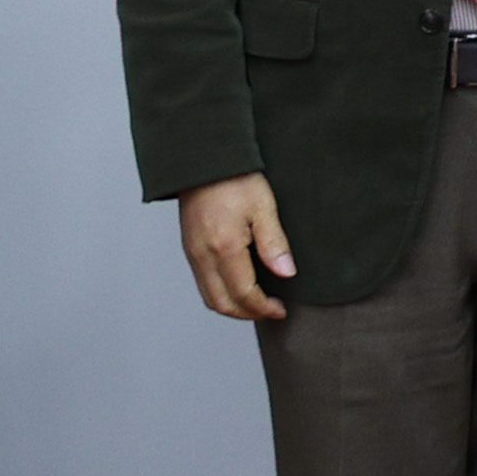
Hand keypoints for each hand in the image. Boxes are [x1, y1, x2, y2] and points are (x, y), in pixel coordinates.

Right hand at [177, 172, 292, 319]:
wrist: (204, 162)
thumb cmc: (236, 179)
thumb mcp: (264, 207)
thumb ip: (274, 243)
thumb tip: (286, 273)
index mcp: (224, 247)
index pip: (243, 294)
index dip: (263, 308)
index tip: (281, 309)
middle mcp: (203, 255)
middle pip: (222, 304)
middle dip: (248, 314)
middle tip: (272, 311)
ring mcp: (193, 253)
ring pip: (210, 297)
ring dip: (233, 307)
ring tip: (258, 304)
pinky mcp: (190, 248)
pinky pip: (203, 283)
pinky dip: (221, 294)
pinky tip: (240, 287)